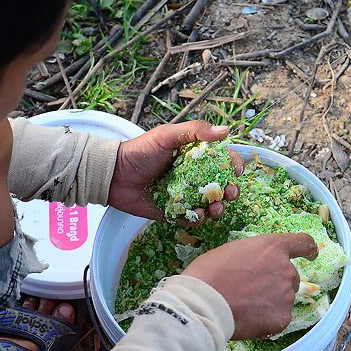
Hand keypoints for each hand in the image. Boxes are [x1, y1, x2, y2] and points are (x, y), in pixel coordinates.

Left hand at [107, 120, 243, 222]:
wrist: (114, 176)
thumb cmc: (140, 152)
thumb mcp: (166, 135)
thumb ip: (195, 131)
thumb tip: (225, 131)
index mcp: (195, 157)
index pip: (223, 160)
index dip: (233, 166)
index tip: (236, 171)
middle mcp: (194, 176)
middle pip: (221, 185)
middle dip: (230, 190)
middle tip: (229, 193)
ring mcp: (185, 195)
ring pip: (211, 205)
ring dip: (218, 208)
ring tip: (215, 208)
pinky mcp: (174, 212)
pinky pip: (192, 218)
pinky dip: (199, 219)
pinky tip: (198, 214)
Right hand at [183, 233, 318, 339]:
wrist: (205, 303)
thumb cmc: (210, 272)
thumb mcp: (232, 251)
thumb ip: (254, 257)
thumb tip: (255, 268)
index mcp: (273, 247)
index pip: (303, 243)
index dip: (309, 249)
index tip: (312, 254)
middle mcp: (286, 269)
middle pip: (291, 276)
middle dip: (277, 282)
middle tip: (253, 290)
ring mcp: (286, 295)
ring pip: (284, 298)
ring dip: (272, 301)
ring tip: (246, 306)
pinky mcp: (282, 318)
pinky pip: (279, 318)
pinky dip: (267, 320)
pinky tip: (248, 319)